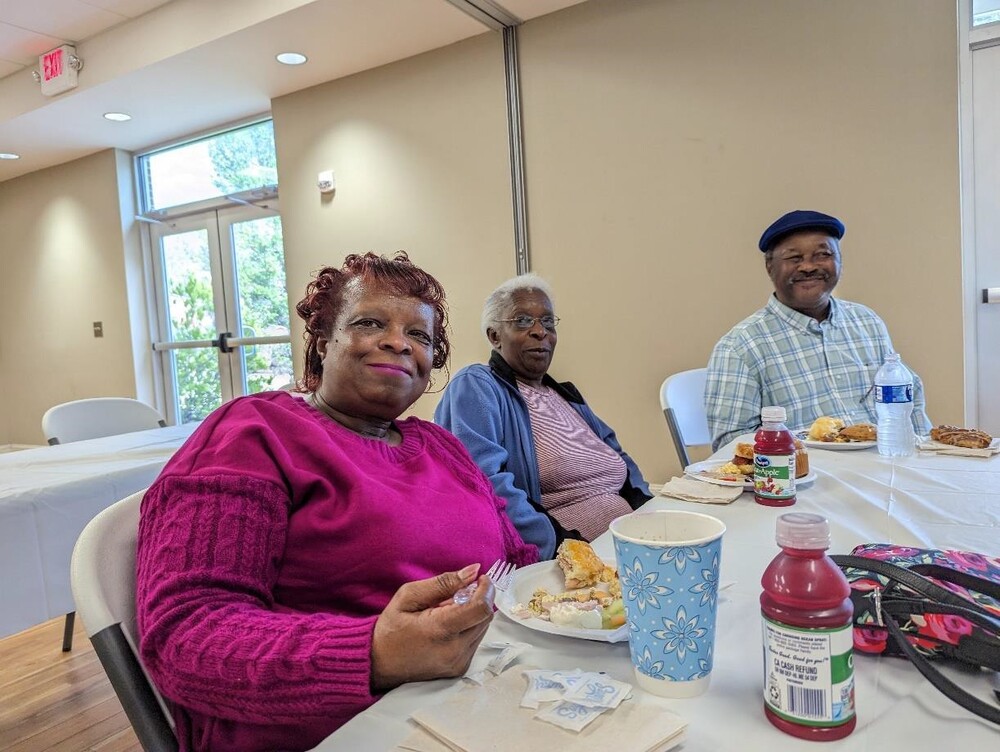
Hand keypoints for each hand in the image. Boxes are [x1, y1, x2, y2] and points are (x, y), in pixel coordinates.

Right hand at [370, 563, 494, 690]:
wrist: (377, 663)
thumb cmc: (391, 627)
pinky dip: (468, 628)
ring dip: (473, 614)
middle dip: (478, 599)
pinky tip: (448, 626)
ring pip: (483, 629)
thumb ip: (444, 583)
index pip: (481, 608)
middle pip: (485, 617)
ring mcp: (458, 662)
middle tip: (458, 593)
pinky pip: (475, 641)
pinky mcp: (459, 669)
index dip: (486, 589)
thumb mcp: (409, 595)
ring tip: (448, 611)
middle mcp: (454, 650)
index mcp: (440, 630)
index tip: (479, 579)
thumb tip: (473, 571)